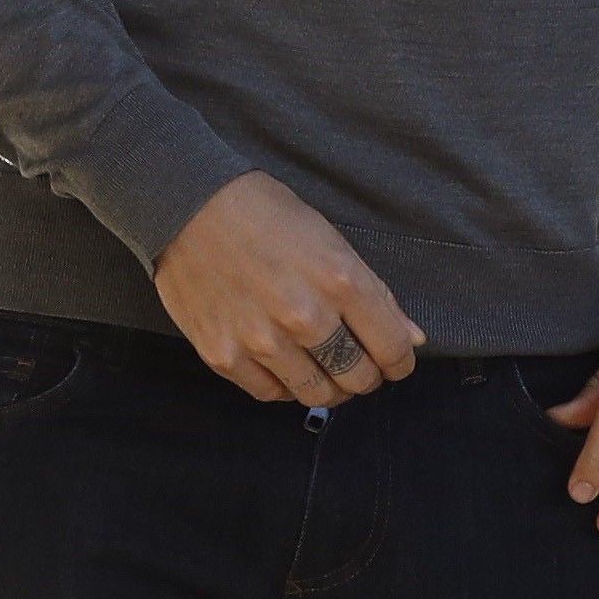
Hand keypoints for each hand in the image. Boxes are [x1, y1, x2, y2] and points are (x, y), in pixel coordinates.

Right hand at [154, 174, 420, 411]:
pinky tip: (286, 366)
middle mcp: (304, 316)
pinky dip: (285, 385)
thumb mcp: (330, 240)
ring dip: (329, 387)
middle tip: (360, 366)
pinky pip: (270, 393)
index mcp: (340, 280)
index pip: (391, 347)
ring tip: (325, 370)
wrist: (188, 204)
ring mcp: (261, 340)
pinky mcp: (224, 355)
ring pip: (316, 394)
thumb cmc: (264, 213)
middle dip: (367, 376)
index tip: (395, 361)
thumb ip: (374, 294)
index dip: (400, 362)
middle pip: (357, 378)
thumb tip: (411, 338)